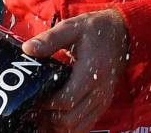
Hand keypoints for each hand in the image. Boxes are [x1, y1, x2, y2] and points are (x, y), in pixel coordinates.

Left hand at [23, 9, 128, 132]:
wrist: (123, 33)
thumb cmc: (95, 29)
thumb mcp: (71, 27)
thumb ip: (49, 39)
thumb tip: (28, 49)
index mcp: (90, 73)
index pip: (66, 101)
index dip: (46, 104)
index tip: (32, 97)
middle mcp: (99, 92)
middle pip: (70, 120)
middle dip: (49, 118)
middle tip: (33, 108)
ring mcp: (103, 100)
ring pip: (78, 127)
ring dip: (58, 125)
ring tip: (42, 114)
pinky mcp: (103, 103)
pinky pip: (87, 124)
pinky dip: (71, 125)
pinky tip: (56, 116)